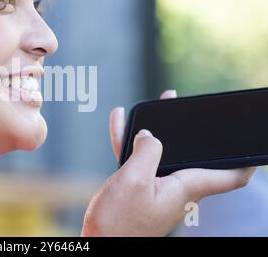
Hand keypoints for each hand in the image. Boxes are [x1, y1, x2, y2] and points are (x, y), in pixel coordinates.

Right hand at [81, 90, 254, 236]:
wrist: (98, 242)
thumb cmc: (118, 222)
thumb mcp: (134, 180)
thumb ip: (147, 151)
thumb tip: (148, 135)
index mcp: (184, 188)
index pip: (229, 177)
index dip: (245, 163)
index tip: (253, 150)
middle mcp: (175, 188)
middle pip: (191, 155)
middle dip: (190, 131)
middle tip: (183, 107)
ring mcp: (156, 189)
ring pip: (160, 153)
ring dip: (155, 131)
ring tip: (153, 106)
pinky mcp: (138, 190)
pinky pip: (139, 161)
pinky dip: (131, 143)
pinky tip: (119, 124)